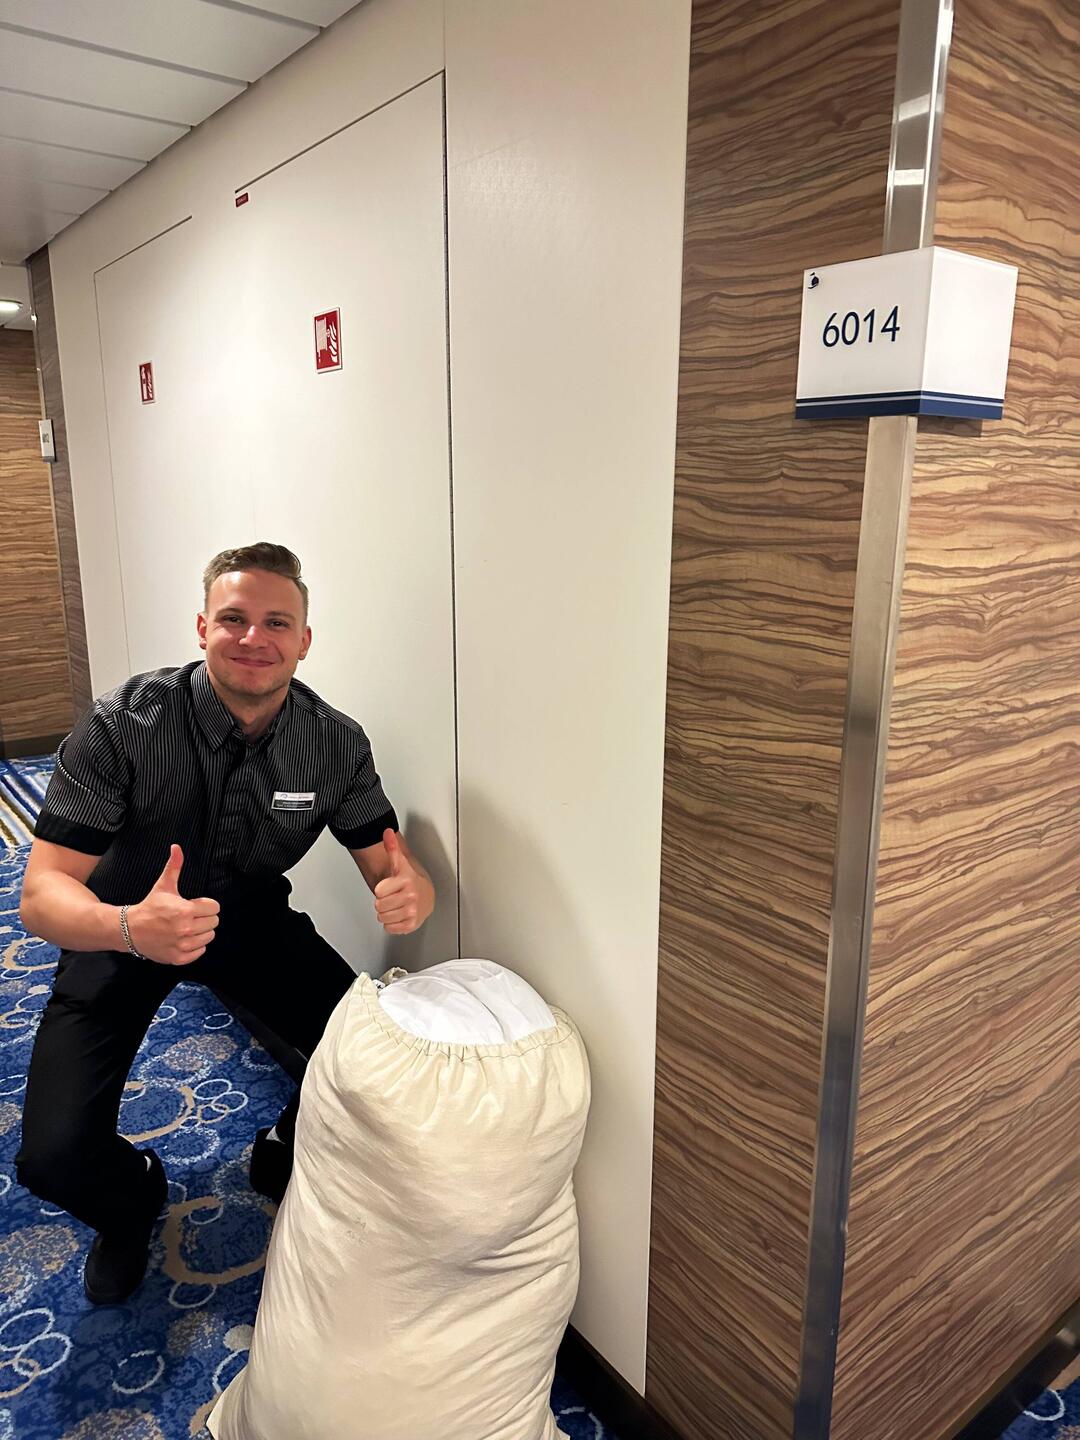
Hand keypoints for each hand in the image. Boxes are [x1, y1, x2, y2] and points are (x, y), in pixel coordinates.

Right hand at [126, 845, 220, 965]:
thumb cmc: (150, 907)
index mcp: (185, 911)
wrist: (130, 930)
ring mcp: (183, 945)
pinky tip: (183, 938)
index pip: (215, 907)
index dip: (206, 904)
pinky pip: (200, 952)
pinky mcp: (179, 958)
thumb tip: (177, 847)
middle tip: (190, 916)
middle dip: (204, 917)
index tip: (195, 904)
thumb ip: (174, 866)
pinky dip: (195, 947)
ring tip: (186, 927)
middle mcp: (186, 929)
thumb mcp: (163, 886)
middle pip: (214, 922)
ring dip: (201, 932)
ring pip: (209, 937)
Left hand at [373, 829, 433, 935]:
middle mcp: (410, 896)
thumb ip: (392, 848)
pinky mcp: (411, 925)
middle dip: (383, 902)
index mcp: (406, 881)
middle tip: (393, 897)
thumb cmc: (410, 881)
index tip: (391, 886)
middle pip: (378, 906)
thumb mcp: (400, 864)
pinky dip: (391, 924)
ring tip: (396, 905)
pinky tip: (399, 914)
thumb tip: (387, 832)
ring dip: (386, 913)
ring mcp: (412, 911)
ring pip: (382, 917)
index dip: (382, 889)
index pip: (378, 891)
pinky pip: (389, 928)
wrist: (426, 896)